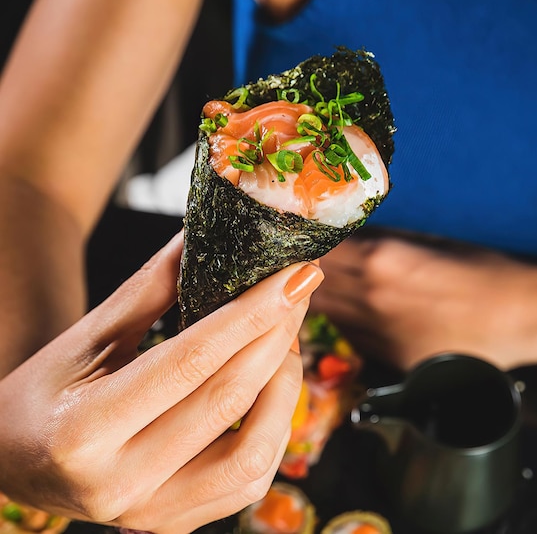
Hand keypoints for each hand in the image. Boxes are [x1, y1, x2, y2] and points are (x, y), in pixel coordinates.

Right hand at [0, 232, 323, 533]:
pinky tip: (273, 387)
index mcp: (84, 430)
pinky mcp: (174, 523)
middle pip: (228, 400)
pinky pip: (249, 481)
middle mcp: (120, 482)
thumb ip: (149, 289)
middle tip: (300, 289)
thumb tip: (204, 238)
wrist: (13, 459)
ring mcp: (150, 513)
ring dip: (286, 385)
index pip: (191, 360)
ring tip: (286, 337)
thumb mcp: (85, 336)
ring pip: (253, 453)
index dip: (252, 312)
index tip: (294, 274)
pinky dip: (275, 428)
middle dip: (278, 334)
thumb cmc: (44, 393)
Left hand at [310, 233, 536, 370]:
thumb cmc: (481, 269)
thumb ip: (379, 244)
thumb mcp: (426, 243)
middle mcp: (369, 297)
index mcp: (379, 259)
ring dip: (313, 297)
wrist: (520, 316)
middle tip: (288, 259)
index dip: (301, 243)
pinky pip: (349, 334)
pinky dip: (342, 320)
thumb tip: (344, 241)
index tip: (290, 237)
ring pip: (325, 311)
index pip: (320, 249)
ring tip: (308, 284)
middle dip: (298, 270)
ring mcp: (376, 332)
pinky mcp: (386, 358)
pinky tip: (351, 310)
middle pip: (312, 282)